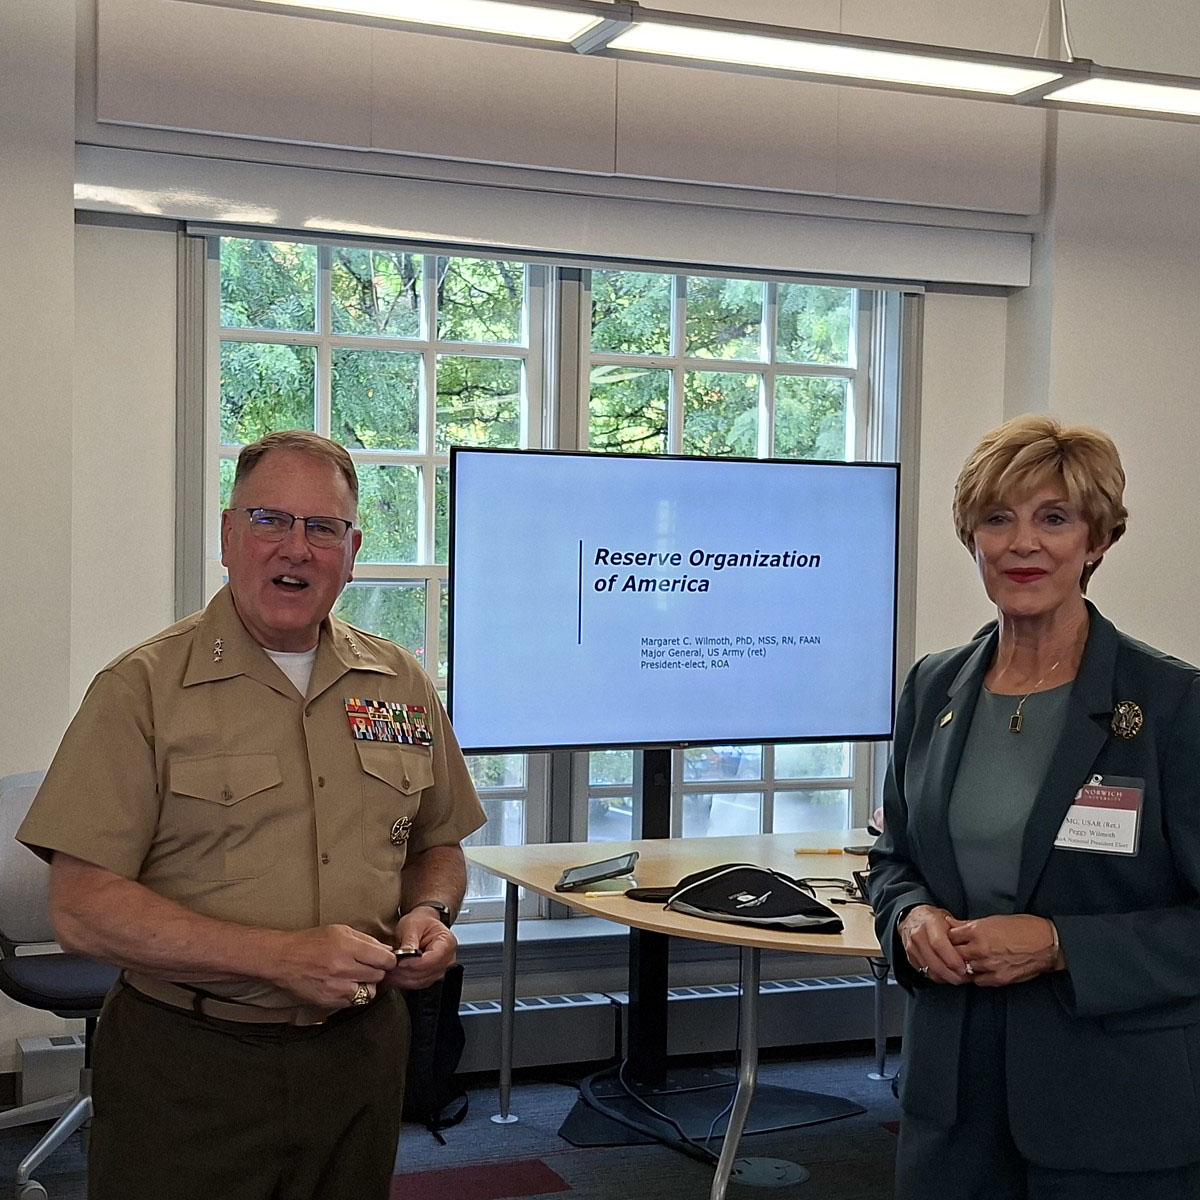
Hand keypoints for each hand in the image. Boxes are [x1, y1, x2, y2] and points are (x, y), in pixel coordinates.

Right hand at [270, 924, 396, 1007]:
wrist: (284, 959)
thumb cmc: (312, 942)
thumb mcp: (341, 931)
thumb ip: (367, 940)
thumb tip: (388, 949)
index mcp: (348, 947)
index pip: (384, 959)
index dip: (389, 959)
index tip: (386, 959)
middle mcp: (343, 968)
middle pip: (378, 976)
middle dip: (377, 971)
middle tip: (367, 966)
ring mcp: (336, 987)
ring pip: (368, 992)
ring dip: (366, 985)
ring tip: (355, 976)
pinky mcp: (329, 1001)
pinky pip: (353, 1002)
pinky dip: (353, 994)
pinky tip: (344, 984)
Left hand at [384, 908, 458, 990]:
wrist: (422, 924)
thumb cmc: (420, 922)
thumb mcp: (412, 925)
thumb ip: (409, 940)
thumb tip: (404, 956)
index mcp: (447, 942)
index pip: (433, 959)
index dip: (415, 963)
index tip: (400, 962)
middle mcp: (448, 958)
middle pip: (427, 972)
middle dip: (406, 972)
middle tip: (390, 967)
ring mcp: (440, 969)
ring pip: (421, 981)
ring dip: (403, 978)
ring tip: (390, 971)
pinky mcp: (431, 976)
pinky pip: (418, 983)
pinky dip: (404, 981)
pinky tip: (394, 975)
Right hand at [899, 904, 969, 984]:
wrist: (912, 917)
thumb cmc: (934, 919)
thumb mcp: (949, 919)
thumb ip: (960, 934)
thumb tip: (972, 952)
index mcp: (930, 924)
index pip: (939, 945)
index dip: (953, 960)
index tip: (964, 968)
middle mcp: (918, 936)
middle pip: (935, 963)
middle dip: (952, 975)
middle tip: (965, 977)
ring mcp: (912, 948)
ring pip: (930, 971)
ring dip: (946, 978)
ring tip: (958, 977)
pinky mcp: (910, 957)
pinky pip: (926, 973)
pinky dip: (938, 977)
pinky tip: (947, 974)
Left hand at [946, 914, 1059, 986]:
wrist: (1047, 944)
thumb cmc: (1023, 927)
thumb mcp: (993, 920)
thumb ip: (969, 924)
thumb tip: (950, 922)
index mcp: (978, 931)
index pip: (950, 936)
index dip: (949, 937)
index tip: (949, 938)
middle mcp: (981, 949)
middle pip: (954, 954)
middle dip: (953, 952)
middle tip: (954, 952)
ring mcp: (989, 965)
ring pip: (964, 969)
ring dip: (964, 966)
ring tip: (967, 962)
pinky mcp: (999, 979)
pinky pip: (978, 981)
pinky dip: (977, 976)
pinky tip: (980, 970)